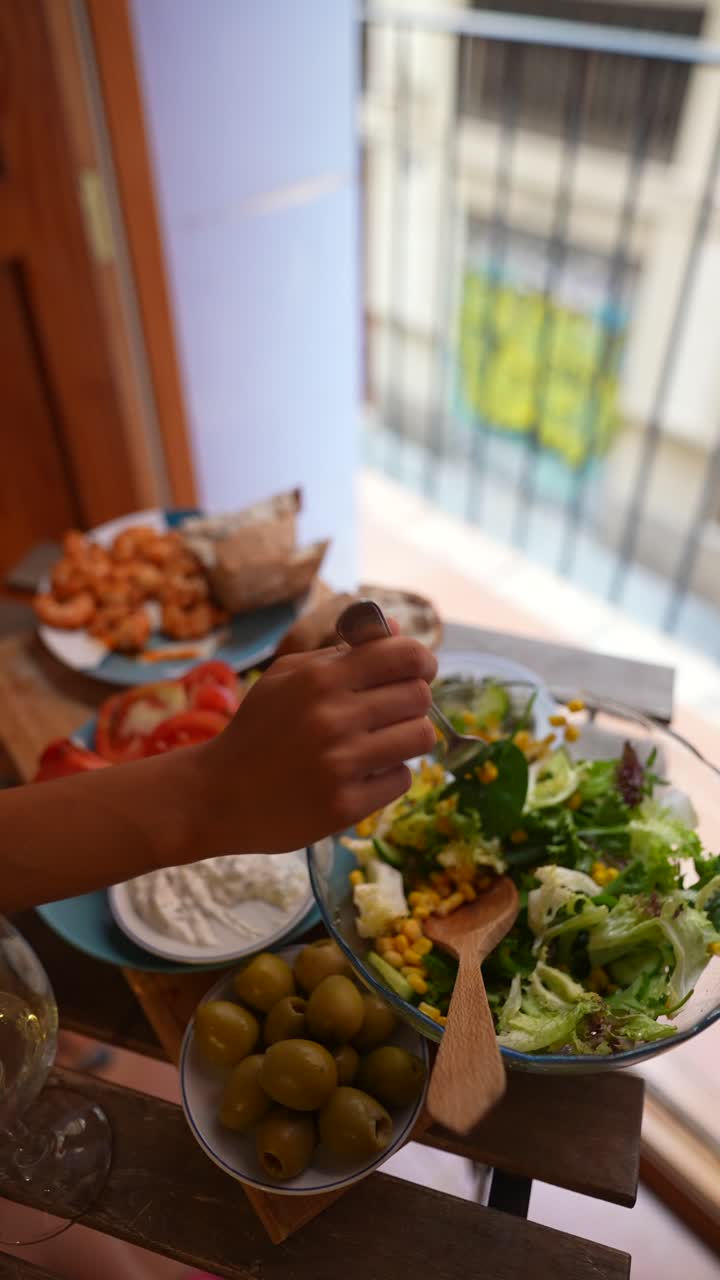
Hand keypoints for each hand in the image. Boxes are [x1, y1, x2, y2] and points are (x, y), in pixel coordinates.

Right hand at [201, 635, 437, 853]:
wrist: (216, 795)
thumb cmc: (257, 730)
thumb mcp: (288, 676)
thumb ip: (344, 652)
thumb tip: (399, 630)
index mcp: (320, 678)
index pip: (405, 655)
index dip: (422, 661)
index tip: (418, 671)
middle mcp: (333, 718)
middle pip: (419, 696)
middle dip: (412, 702)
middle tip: (390, 713)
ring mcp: (340, 764)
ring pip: (420, 737)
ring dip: (407, 739)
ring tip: (381, 743)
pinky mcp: (345, 806)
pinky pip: (402, 779)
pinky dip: (388, 775)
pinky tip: (361, 775)